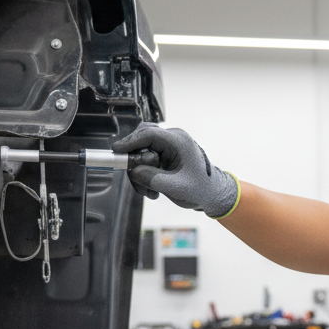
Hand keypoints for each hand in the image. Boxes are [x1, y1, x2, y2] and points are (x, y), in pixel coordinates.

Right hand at [112, 124, 239, 217]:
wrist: (212, 194)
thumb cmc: (200, 189)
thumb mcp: (175, 187)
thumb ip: (151, 178)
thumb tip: (133, 171)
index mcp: (178, 141)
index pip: (148, 134)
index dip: (130, 142)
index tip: (117, 151)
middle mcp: (172, 139)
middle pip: (141, 140)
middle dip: (134, 161)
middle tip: (135, 179)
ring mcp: (168, 146)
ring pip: (141, 152)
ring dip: (140, 173)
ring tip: (149, 193)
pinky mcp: (165, 155)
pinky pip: (146, 160)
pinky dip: (145, 174)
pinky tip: (153, 190)